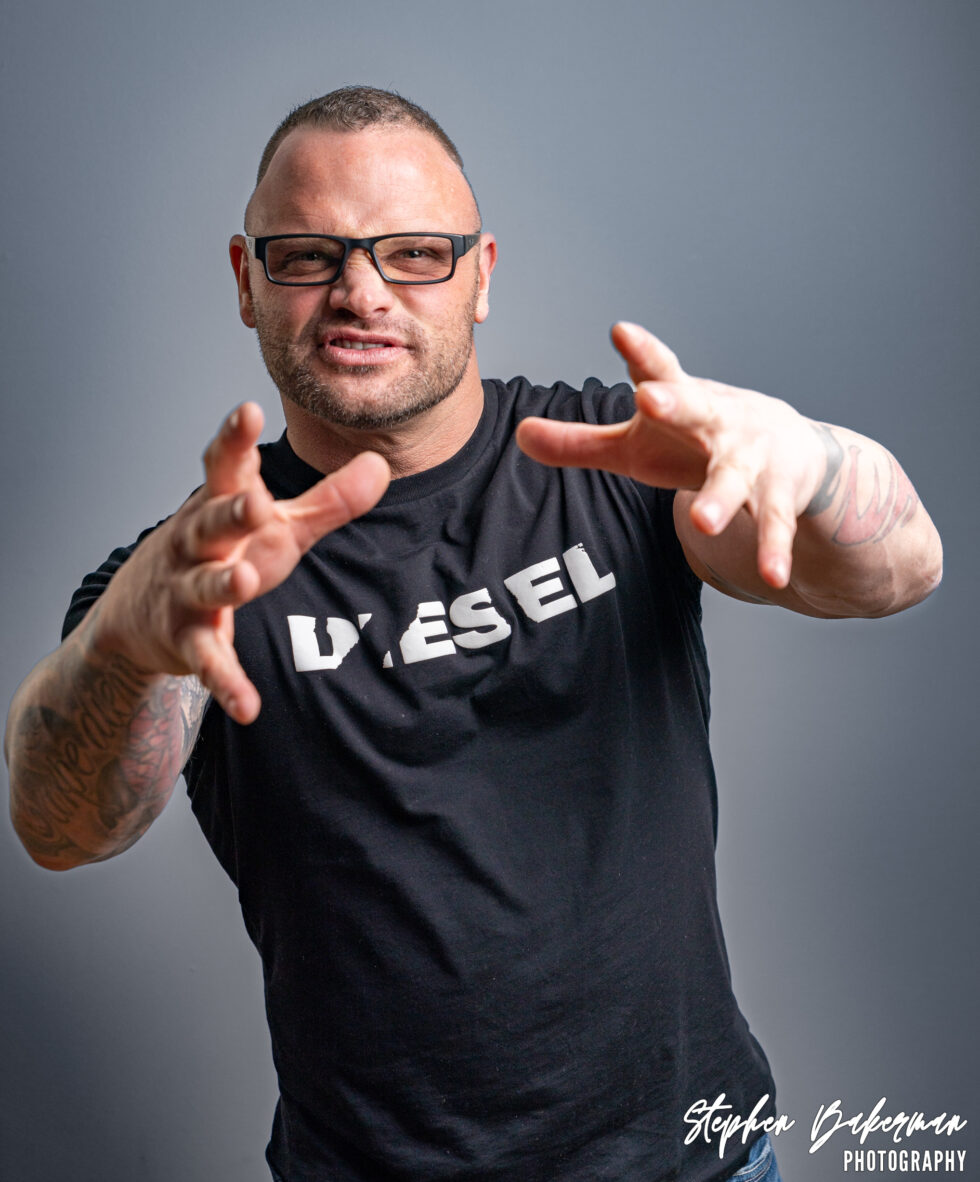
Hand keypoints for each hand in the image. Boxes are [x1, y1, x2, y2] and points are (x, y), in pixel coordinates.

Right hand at [96, 402, 389, 722]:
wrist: (140, 611)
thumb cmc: (226, 549)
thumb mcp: (279, 525)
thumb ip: (329, 500)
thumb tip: (381, 463)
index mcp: (219, 505)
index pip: (225, 466)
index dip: (234, 439)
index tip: (247, 411)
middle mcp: (196, 542)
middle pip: (212, 522)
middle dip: (231, 512)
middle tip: (254, 500)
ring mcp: (187, 590)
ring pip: (204, 584)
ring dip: (223, 583)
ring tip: (244, 579)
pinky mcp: (188, 639)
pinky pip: (209, 660)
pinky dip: (227, 682)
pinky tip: (248, 706)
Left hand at [516, 321, 825, 588]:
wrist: (791, 449)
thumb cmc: (694, 440)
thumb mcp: (637, 443)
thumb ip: (581, 441)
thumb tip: (519, 435)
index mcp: (681, 399)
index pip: (657, 371)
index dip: (640, 352)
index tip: (621, 332)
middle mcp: (719, 420)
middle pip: (695, 409)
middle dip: (674, 403)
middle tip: (649, 399)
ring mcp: (753, 458)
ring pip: (734, 477)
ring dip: (721, 499)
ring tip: (702, 522)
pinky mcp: (779, 494)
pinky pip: (774, 524)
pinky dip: (774, 550)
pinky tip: (773, 576)